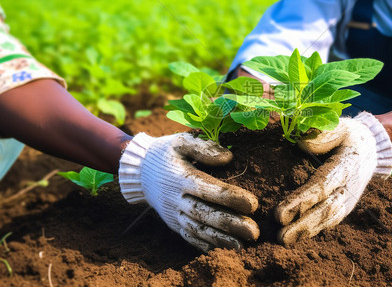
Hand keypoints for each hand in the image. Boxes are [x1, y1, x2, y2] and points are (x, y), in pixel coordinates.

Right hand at [118, 132, 259, 251]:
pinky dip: (204, 244)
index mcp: (180, 177)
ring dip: (220, 239)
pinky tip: (223, 249)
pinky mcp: (172, 223)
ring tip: (242, 245)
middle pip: (204, 214)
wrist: (137, 171)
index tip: (253, 204)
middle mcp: (175, 199)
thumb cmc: (164, 153)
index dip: (230, 197)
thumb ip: (203, 147)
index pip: (207, 189)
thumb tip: (228, 157)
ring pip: (197, 229)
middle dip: (230, 224)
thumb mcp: (180, 141)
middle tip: (254, 232)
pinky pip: (188, 237)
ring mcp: (172, 214)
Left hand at [275, 112, 391, 244]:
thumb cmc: (349, 135)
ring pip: (329, 219)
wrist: (371, 147)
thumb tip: (302, 142)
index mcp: (348, 165)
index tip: (281, 213)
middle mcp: (350, 186)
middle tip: (280, 236)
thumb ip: (324, 132)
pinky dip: (314, 230)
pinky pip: (330, 221)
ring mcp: (348, 199)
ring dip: (306, 232)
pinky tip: (296, 238)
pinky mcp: (344, 206)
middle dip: (302, 224)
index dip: (302, 201)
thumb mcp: (340, 125)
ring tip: (284, 241)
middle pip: (326, 209)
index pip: (322, 186)